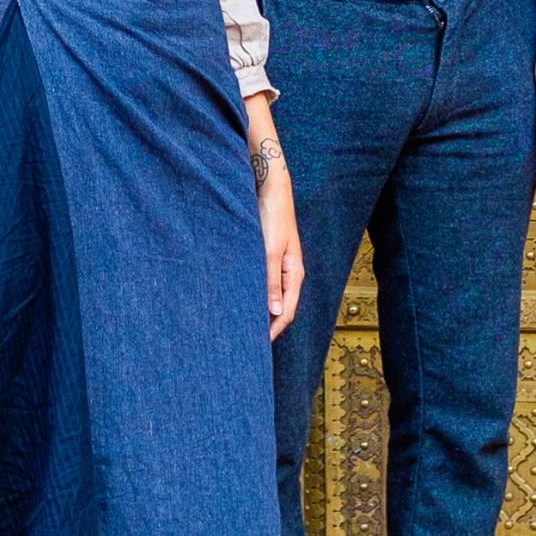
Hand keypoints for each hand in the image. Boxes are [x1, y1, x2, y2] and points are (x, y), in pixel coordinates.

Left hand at [250, 133, 303, 339]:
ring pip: (270, 296)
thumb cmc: (274, 217)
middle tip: (246, 342)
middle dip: (266, 325)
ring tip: (241, 325)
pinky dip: (254, 295)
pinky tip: (241, 299)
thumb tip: (275, 312)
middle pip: (280, 308)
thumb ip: (271, 281)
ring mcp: (279, 266)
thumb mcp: (271, 251)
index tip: (256, 347)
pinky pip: (263, 283)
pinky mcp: (268, 257)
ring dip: (259, 311)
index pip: (286, 312)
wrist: (272, 189)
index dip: (273, 331)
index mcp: (294, 274)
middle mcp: (288, 273)